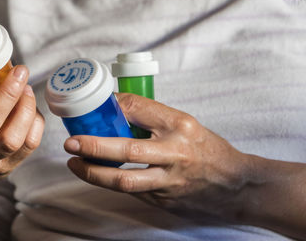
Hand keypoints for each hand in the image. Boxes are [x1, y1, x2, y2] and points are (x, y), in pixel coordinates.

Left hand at [64, 93, 250, 219]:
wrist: (236, 186)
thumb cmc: (208, 150)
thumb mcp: (186, 125)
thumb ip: (154, 120)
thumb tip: (116, 113)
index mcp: (180, 125)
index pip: (137, 107)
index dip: (110, 107)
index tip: (93, 109)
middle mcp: (175, 152)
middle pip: (127, 149)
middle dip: (93, 146)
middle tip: (71, 143)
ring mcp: (170, 180)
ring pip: (124, 180)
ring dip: (94, 173)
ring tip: (75, 165)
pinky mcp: (165, 199)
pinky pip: (132, 191)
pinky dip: (112, 182)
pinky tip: (100, 175)